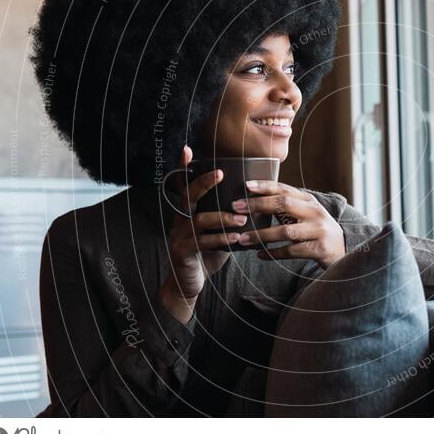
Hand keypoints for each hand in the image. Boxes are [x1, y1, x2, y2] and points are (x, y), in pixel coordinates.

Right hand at [158, 145, 247, 323]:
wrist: (188, 284)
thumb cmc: (207, 254)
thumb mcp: (219, 232)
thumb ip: (228, 217)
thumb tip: (255, 204)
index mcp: (188, 212)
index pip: (185, 185)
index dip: (183, 167)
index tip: (187, 149)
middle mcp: (180, 220)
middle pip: (188, 195)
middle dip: (203, 182)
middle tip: (220, 173)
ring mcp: (178, 236)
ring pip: (199, 220)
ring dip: (222, 218)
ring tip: (242, 219)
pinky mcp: (182, 252)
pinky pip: (202, 242)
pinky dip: (220, 238)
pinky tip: (236, 238)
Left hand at [233, 180, 346, 269]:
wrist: (342, 251)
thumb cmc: (316, 230)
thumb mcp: (305, 214)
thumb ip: (286, 207)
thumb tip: (253, 201)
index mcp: (309, 201)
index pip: (285, 189)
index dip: (266, 186)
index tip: (246, 185)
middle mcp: (315, 212)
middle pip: (284, 204)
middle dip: (258, 205)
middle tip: (236, 208)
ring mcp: (319, 230)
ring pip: (285, 231)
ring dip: (261, 235)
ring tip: (242, 238)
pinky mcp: (319, 249)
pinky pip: (291, 251)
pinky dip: (273, 253)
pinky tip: (259, 254)